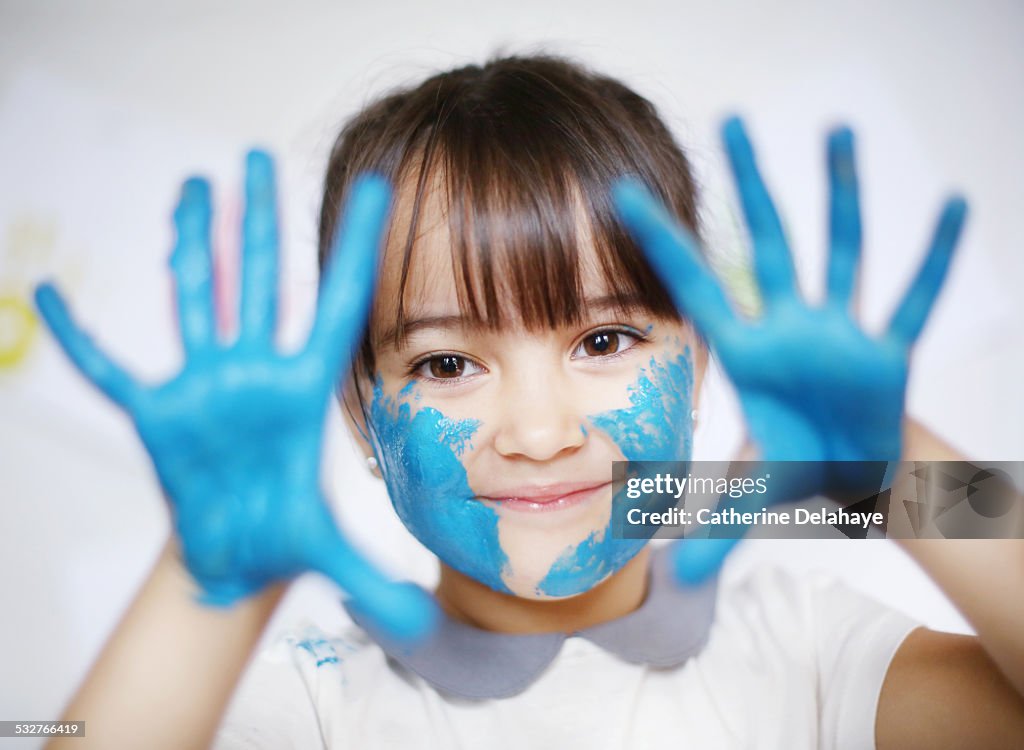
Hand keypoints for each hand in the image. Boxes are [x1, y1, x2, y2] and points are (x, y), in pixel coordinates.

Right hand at [35, 152, 435, 640]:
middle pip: (257, 282)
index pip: (335, 305)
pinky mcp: (158, 411)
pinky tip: (50, 295)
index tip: (374, 186)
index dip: (352, 246)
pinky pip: (110, 368)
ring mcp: (204, 385)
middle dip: (255, 221)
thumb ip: (369, 578)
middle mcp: (254, 374)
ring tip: (194, 187)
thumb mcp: (327, 554)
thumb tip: (418, 626)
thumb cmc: (284, 538)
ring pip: (196, 300)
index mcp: (302, 391)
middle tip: (257, 154)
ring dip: (191, 245)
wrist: (238, 552)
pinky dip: (79, 336)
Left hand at [613, 117, 966, 581]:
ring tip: (835, 128)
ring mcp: (840, 332)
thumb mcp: (761, 496)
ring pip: (840, 251)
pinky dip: (930, 260)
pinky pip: (912, 300)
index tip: (620, 192)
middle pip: (765, 244)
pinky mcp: (889, 350)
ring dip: (840, 195)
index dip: (660, 244)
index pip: (694, 287)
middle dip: (749, 186)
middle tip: (731, 118)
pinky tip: (950, 208)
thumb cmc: (803, 467)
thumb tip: (674, 579)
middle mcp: (790, 328)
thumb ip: (720, 529)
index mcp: (747, 352)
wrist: (860, 472)